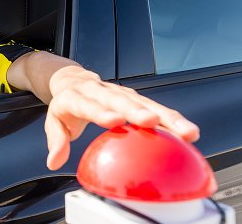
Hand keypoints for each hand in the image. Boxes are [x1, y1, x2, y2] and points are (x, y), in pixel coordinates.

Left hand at [45, 65, 199, 169]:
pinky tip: (187, 133)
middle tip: (151, 121)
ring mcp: (119, 92)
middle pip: (119, 99)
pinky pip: (154, 106)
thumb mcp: (54, 121)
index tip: (114, 121)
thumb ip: (56, 140)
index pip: (88, 103)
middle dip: (136, 110)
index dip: (100, 112)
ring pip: (143, 102)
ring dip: (165, 116)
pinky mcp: (133, 96)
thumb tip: (54, 161)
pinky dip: (170, 119)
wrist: (73, 80)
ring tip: (186, 132)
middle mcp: (100, 90)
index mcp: (76, 96)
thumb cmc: (66, 105)